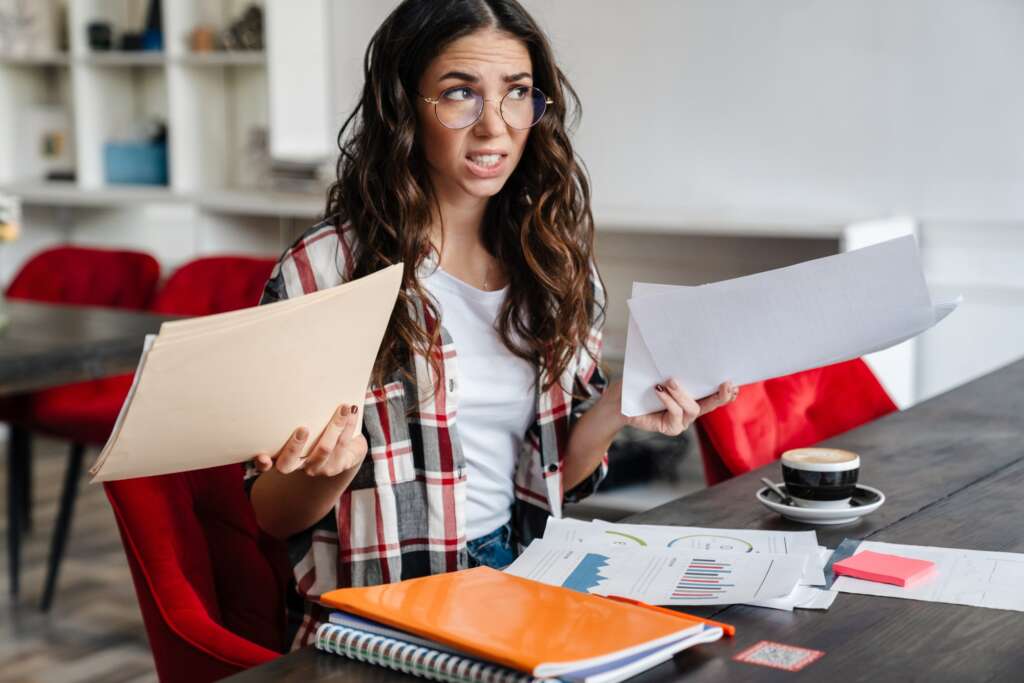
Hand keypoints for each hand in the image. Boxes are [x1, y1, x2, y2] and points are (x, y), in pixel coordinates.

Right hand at [252, 403, 368, 476]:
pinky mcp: (336, 466)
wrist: (347, 446)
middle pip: (288, 464)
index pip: (265, 465)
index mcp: (282, 455)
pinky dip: (348, 425)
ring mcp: (316, 467)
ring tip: (342, 408)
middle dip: (294, 446)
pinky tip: (351, 411)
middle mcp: (297, 465)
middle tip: (302, 429)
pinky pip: (343, 444)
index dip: (261, 463)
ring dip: (334, 426)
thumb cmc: (318, 427)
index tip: (261, 455)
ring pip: (324, 449)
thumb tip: (292, 376)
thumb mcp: (305, 419)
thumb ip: (295, 408)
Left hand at [626, 379, 738, 435]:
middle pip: (712, 404)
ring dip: (682, 394)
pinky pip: (676, 414)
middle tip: (726, 384)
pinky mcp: (672, 428)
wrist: (621, 401)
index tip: (734, 382)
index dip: (727, 391)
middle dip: (721, 395)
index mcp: (695, 395)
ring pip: (692, 408)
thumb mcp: (659, 371)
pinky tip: (659, 390)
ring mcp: (683, 420)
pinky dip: (668, 400)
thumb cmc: (641, 384)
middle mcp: (692, 409)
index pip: (715, 393)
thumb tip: (683, 350)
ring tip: (671, 381)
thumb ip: (674, 368)